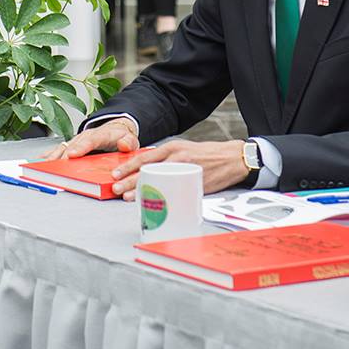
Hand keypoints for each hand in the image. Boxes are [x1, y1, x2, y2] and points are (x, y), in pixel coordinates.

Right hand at [41, 117, 139, 161]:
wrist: (116, 129)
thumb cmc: (121, 137)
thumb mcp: (130, 139)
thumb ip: (129, 142)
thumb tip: (124, 144)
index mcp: (101, 134)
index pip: (91, 140)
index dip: (81, 148)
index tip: (72, 155)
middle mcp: (86, 136)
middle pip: (73, 145)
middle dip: (64, 156)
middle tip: (57, 167)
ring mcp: (78, 141)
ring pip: (64, 147)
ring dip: (54, 156)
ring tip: (45, 166)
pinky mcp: (73, 146)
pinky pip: (60, 150)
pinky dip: (51, 155)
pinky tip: (43, 160)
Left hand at [110, 139, 249, 200]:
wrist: (232, 158)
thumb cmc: (207, 155)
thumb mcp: (184, 149)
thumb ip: (167, 158)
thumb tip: (146, 169)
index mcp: (173, 147)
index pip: (144, 157)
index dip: (128, 166)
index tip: (115, 174)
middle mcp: (177, 157)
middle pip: (147, 170)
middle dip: (129, 181)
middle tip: (116, 189)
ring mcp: (185, 170)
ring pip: (157, 181)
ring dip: (141, 191)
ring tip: (128, 198)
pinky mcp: (194, 183)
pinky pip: (173, 191)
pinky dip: (161, 197)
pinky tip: (153, 202)